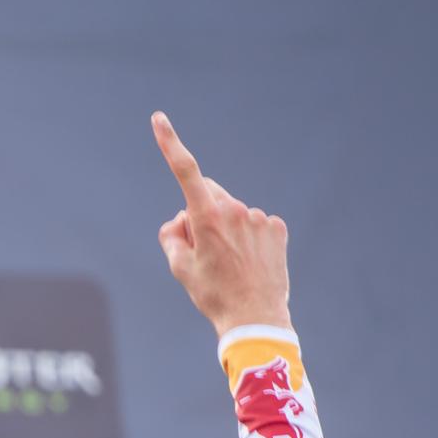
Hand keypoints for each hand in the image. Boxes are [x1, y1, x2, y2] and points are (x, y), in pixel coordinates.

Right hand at [152, 111, 293, 336]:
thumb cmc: (213, 295)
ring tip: (230, 263)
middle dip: (200, 211)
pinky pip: (255, 223)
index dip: (170, 143)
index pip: (185, 171)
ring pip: (233, 212)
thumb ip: (171, 235)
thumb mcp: (179, 268)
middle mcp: (235, 211)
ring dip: (226, 228)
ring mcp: (259, 219)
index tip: (159, 119)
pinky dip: (248, 237)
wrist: (255, 319)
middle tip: (201, 249)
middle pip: (208, 195)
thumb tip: (181, 219)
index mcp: (207, 218)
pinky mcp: (277, 228)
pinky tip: (250, 262)